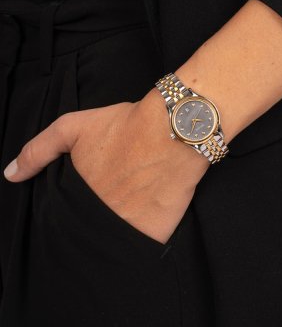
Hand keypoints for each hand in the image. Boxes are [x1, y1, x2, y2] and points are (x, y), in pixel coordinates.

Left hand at [3, 88, 210, 243]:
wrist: (173, 131)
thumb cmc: (125, 126)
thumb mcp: (73, 126)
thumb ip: (39, 150)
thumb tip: (11, 175)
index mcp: (77, 194)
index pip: (62, 216)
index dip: (70, 211)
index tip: (83, 202)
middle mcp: (97, 215)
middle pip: (85, 230)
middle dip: (89, 222)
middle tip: (109, 204)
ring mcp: (125, 227)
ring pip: (109, 242)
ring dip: (111, 234)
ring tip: (125, 213)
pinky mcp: (152, 234)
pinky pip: (138, 247)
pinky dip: (136, 241)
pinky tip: (141, 222)